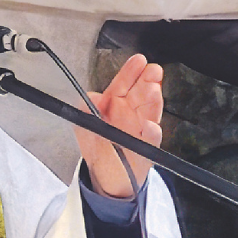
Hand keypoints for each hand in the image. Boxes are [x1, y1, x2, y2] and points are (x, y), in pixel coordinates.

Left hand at [74, 53, 163, 198]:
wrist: (105, 177)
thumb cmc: (98, 147)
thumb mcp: (84, 125)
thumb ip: (84, 109)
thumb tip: (92, 98)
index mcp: (116, 104)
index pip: (124, 83)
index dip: (131, 72)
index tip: (139, 61)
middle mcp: (131, 113)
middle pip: (142, 93)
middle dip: (149, 80)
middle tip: (153, 71)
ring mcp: (141, 129)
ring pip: (150, 111)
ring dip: (153, 101)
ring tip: (153, 90)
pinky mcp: (145, 148)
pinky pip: (151, 139)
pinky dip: (152, 133)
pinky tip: (150, 126)